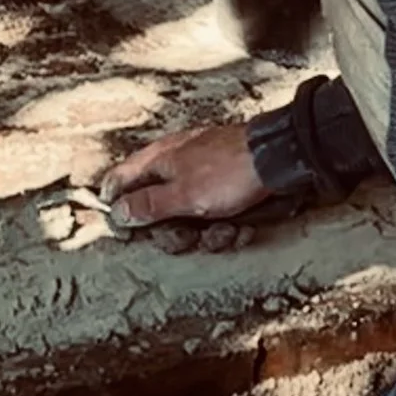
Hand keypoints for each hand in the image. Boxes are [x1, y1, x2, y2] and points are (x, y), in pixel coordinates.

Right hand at [102, 122, 270, 246]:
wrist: (279, 161)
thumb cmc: (229, 172)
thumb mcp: (183, 196)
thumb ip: (147, 205)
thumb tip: (116, 211)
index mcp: (157, 160)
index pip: (119, 179)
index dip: (116, 206)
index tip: (126, 229)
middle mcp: (175, 165)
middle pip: (156, 210)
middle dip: (176, 232)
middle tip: (190, 235)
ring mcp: (200, 176)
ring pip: (187, 219)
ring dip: (207, 234)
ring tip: (226, 230)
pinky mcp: (222, 188)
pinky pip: (212, 216)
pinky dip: (227, 226)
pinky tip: (242, 228)